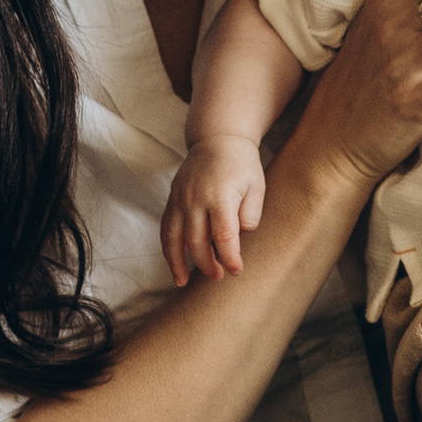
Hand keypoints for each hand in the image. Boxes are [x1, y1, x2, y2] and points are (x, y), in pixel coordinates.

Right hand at [161, 141, 263, 288]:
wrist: (217, 139)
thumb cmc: (242, 166)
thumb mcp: (256, 188)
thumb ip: (249, 215)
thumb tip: (237, 238)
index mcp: (220, 196)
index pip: (223, 236)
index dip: (230, 258)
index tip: (236, 271)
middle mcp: (195, 198)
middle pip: (196, 241)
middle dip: (206, 264)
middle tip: (218, 276)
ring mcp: (180, 199)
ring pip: (173, 238)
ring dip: (177, 263)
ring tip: (182, 282)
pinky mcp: (172, 199)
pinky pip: (165, 228)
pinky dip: (167, 248)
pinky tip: (173, 263)